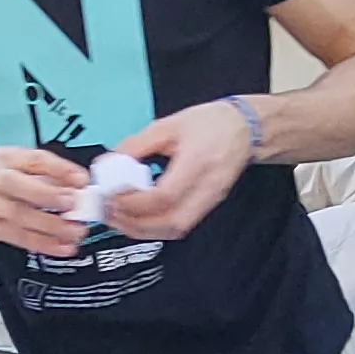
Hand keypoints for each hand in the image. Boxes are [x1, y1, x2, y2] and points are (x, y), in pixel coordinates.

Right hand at [0, 146, 93, 257]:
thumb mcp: (10, 171)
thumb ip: (41, 178)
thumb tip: (77, 188)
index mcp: (5, 158)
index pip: (35, 158)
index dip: (60, 169)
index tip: (82, 180)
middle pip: (21, 185)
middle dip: (50, 195)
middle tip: (75, 204)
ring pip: (22, 215)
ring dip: (53, 226)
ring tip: (76, 231)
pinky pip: (18, 236)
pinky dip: (42, 243)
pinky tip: (61, 247)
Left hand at [98, 99, 255, 238]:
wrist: (245, 129)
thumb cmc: (212, 123)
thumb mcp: (169, 124)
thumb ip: (137, 145)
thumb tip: (109, 162)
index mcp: (198, 161)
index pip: (166, 195)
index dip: (135, 201)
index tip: (114, 195)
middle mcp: (207, 186)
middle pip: (172, 222)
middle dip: (135, 223)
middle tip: (110, 212)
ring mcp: (210, 200)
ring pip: (176, 230)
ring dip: (143, 230)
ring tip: (119, 218)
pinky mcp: (208, 206)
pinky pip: (180, 226)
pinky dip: (155, 228)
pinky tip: (138, 218)